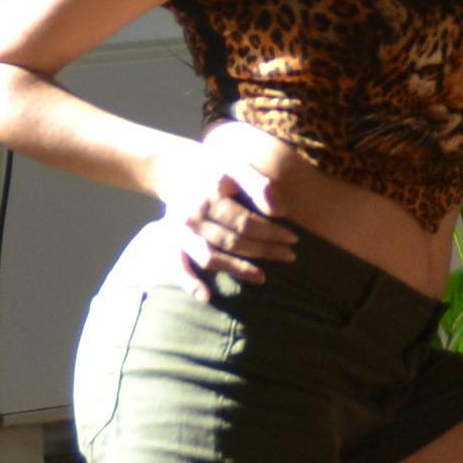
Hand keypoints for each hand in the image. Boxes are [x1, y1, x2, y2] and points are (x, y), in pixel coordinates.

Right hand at [157, 123, 305, 294]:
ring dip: (236, 269)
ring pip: (210, 257)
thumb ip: (258, 184)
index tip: (293, 239)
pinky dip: (188, 283)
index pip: (245, 222)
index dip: (270, 233)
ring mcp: (178, 231)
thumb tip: (280, 211)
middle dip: (263, 251)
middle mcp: (191, 216)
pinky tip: (207, 297)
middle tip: (289, 257)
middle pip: (232, 241)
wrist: (174, 168)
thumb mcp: (236, 165)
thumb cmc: (214, 167)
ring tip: (263, 278)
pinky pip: (176, 266)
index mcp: (209, 196)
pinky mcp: (169, 242)